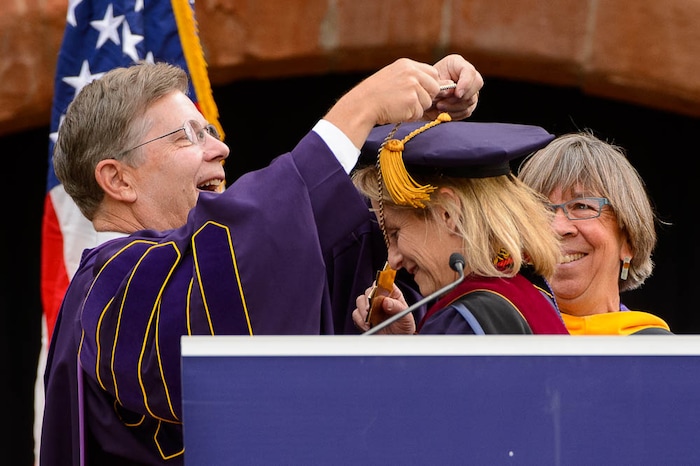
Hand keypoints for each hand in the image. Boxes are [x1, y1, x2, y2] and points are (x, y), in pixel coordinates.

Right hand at [325, 56, 478, 147]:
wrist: (358, 108)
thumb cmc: (372, 102)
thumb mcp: (391, 84)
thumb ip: (410, 84)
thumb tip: (435, 93)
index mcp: (405, 65)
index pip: (429, 75)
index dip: (429, 90)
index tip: (426, 99)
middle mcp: (411, 71)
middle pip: (432, 88)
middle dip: (425, 101)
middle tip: (403, 107)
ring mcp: (412, 83)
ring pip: (427, 102)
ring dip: (416, 110)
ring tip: (395, 110)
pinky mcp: (412, 97)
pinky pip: (420, 111)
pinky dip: (411, 116)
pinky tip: (395, 113)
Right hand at [352, 284, 415, 334]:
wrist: (398, 339)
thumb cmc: (404, 326)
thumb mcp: (406, 317)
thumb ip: (397, 307)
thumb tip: (386, 301)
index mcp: (392, 293)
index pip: (383, 282)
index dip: (379, 285)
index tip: (377, 292)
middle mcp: (379, 298)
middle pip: (369, 291)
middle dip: (368, 299)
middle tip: (370, 309)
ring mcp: (370, 307)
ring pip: (360, 301)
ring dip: (363, 310)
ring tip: (369, 320)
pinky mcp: (363, 317)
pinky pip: (356, 314)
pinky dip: (360, 320)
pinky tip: (367, 326)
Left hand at [425, 54, 482, 120]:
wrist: (424, 96)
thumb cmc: (427, 85)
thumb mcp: (431, 81)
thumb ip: (441, 85)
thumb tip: (451, 92)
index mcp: (458, 64)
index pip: (470, 71)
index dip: (466, 83)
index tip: (457, 94)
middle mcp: (468, 76)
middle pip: (477, 84)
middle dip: (459, 97)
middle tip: (442, 103)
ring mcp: (471, 90)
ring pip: (471, 100)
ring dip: (453, 107)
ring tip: (439, 106)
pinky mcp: (469, 104)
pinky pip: (466, 111)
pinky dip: (454, 114)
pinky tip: (444, 112)